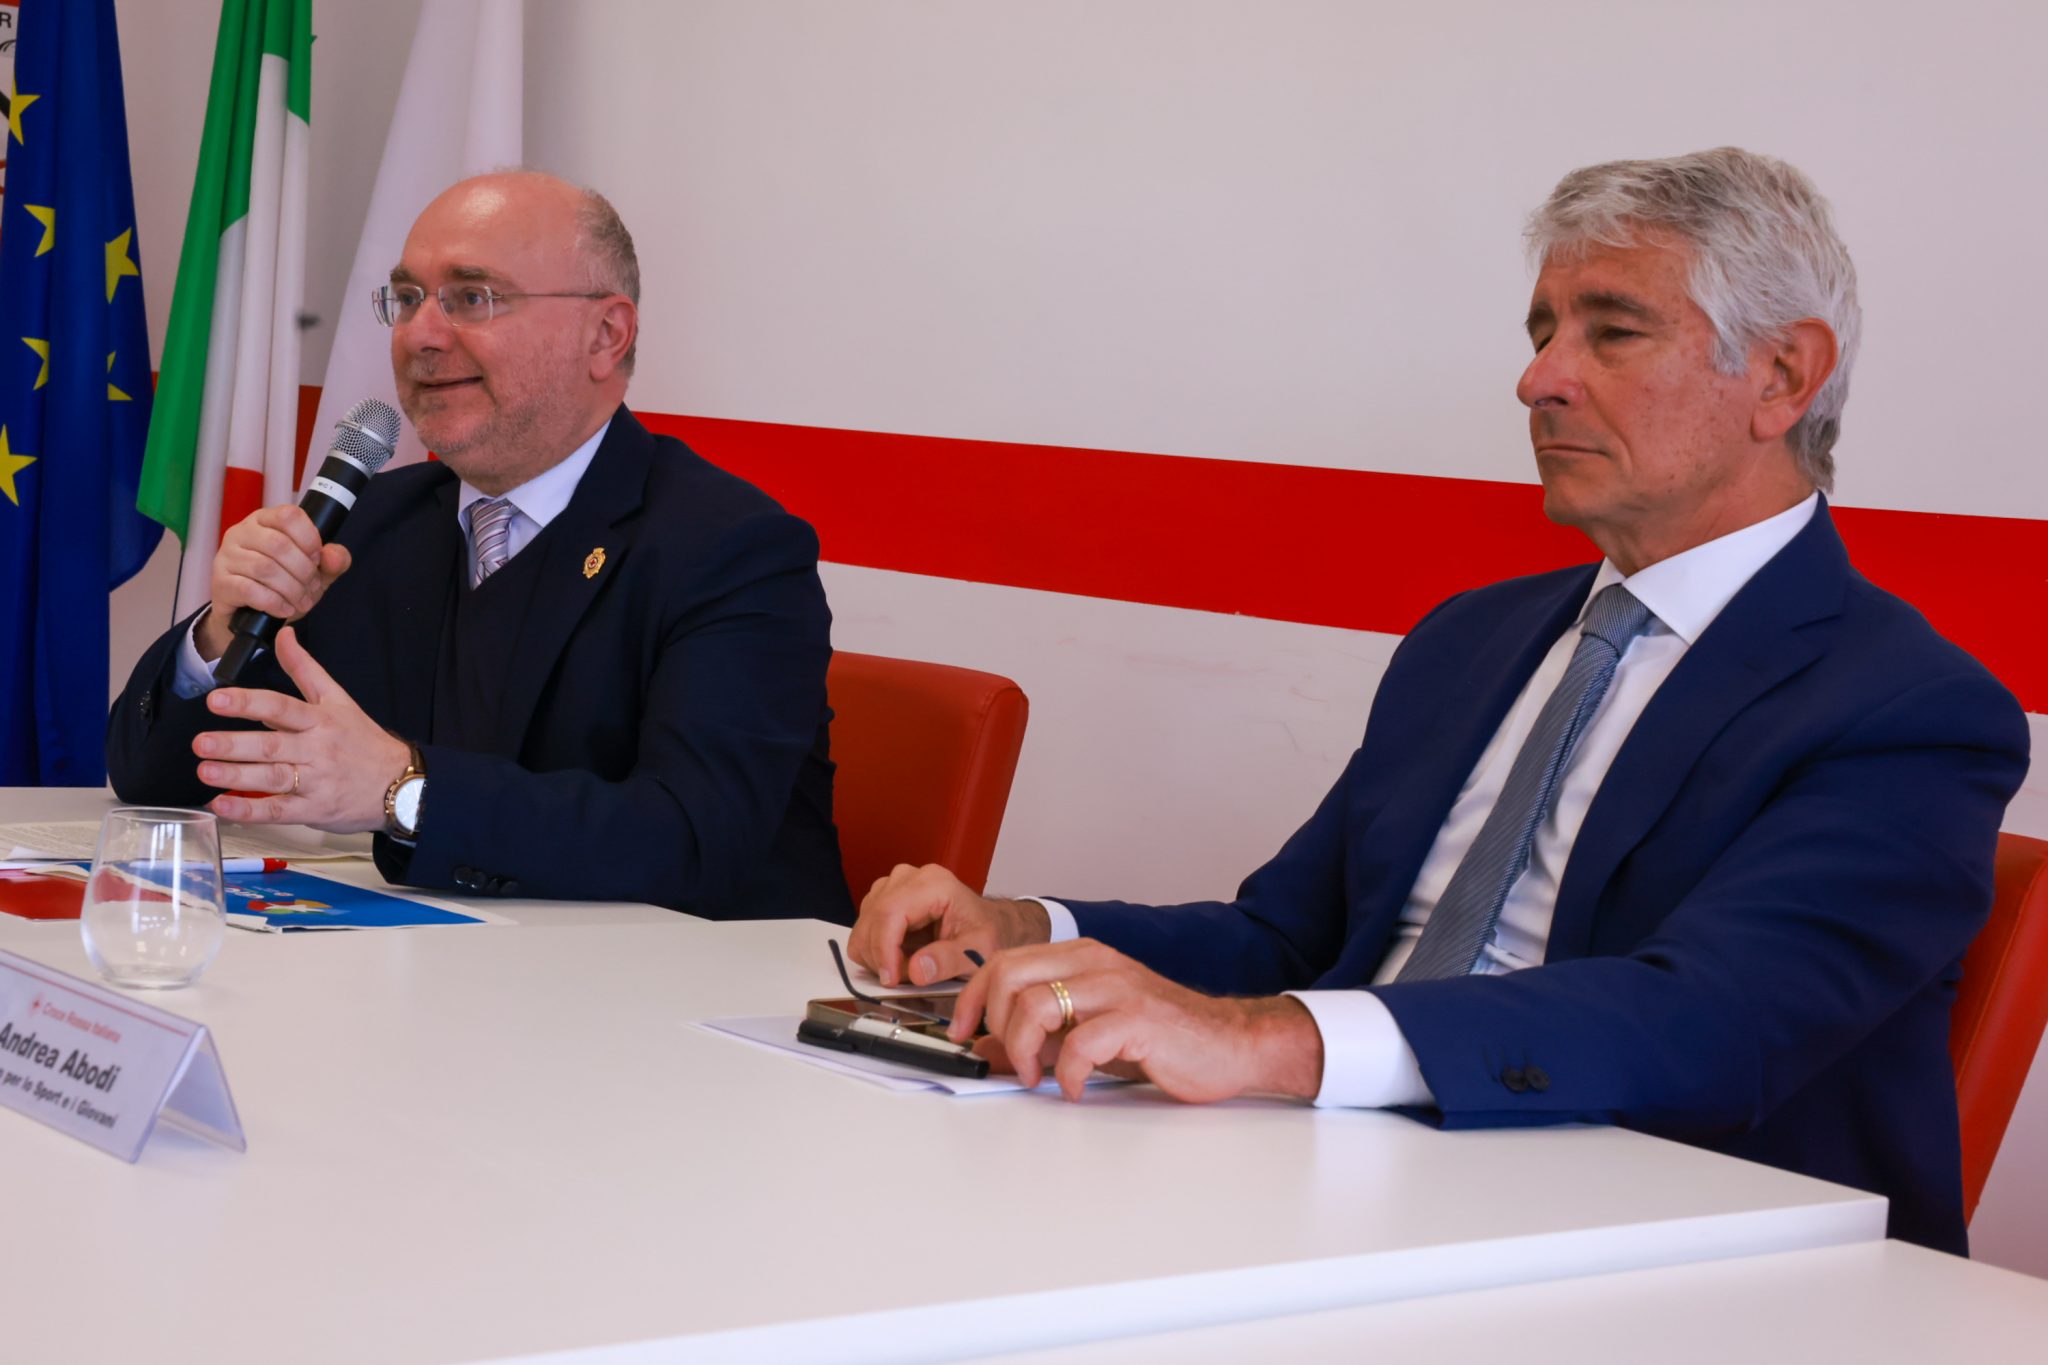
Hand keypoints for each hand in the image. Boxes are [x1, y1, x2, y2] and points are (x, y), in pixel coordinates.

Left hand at [193, 627, 409, 832]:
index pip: (281, 707)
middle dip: (234, 744)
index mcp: (320, 720)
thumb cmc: (364, 741)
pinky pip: (278, 811)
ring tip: (206, 771)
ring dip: (237, 776)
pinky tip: (224, 805)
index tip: (217, 700)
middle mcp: (317, 750)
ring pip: (272, 778)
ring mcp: (315, 782)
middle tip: (201, 742)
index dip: (248, 703)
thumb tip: (284, 635)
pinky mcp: (313, 810)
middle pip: (272, 745)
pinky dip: (250, 810)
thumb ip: (305, 668)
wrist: (402, 783)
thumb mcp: (339, 699)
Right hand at [194, 504, 351, 660]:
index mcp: (265, 520)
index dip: (309, 538)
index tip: (317, 559)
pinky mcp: (220, 582)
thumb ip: (332, 562)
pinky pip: (249, 589)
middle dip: (304, 571)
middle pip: (279, 544)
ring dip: (291, 589)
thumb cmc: (283, 585)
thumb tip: (334, 555)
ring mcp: (227, 556)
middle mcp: (242, 532)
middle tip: (312, 587)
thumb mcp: (315, 573)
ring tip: (301, 601)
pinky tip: (284, 609)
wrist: (251, 614)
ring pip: (264, 568)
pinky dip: (273, 602)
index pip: (289, 515)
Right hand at [847, 863, 1050, 986]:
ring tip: (904, 968)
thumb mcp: (979, 950)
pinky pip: (864, 927)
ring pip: (864, 924)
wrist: (990, 923)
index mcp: (934, 883)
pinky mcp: (884, 898)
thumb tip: (916, 970)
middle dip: (880, 956)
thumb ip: (949, 960)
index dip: (884, 949)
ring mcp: (894, 885)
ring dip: (876, 954)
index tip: (890, 978)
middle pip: (872, 918)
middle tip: (901, 979)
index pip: (891, 912)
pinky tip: (897, 958)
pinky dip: (874, 950)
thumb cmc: (987, 932)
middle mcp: (910, 878)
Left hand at [950, 939, 1324, 1103]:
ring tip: (1040, 1077)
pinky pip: (1080, 1043)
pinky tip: (1079, 1088)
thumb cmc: (1162, 1037)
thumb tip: (986, 1050)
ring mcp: (1118, 987)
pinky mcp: (1139, 1019)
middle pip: (1009, 976)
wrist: (1230, 1044)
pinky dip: (1069, 1074)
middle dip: (995, 1024)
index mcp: (1079, 957)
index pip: (1002, 961)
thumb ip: (1041, 1036)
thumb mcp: (1089, 1032)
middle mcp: (1095, 962)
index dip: (972, 1000)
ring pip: (1036, 1004)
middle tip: (1010, 1059)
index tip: (962, 1031)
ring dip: (1025, 1050)